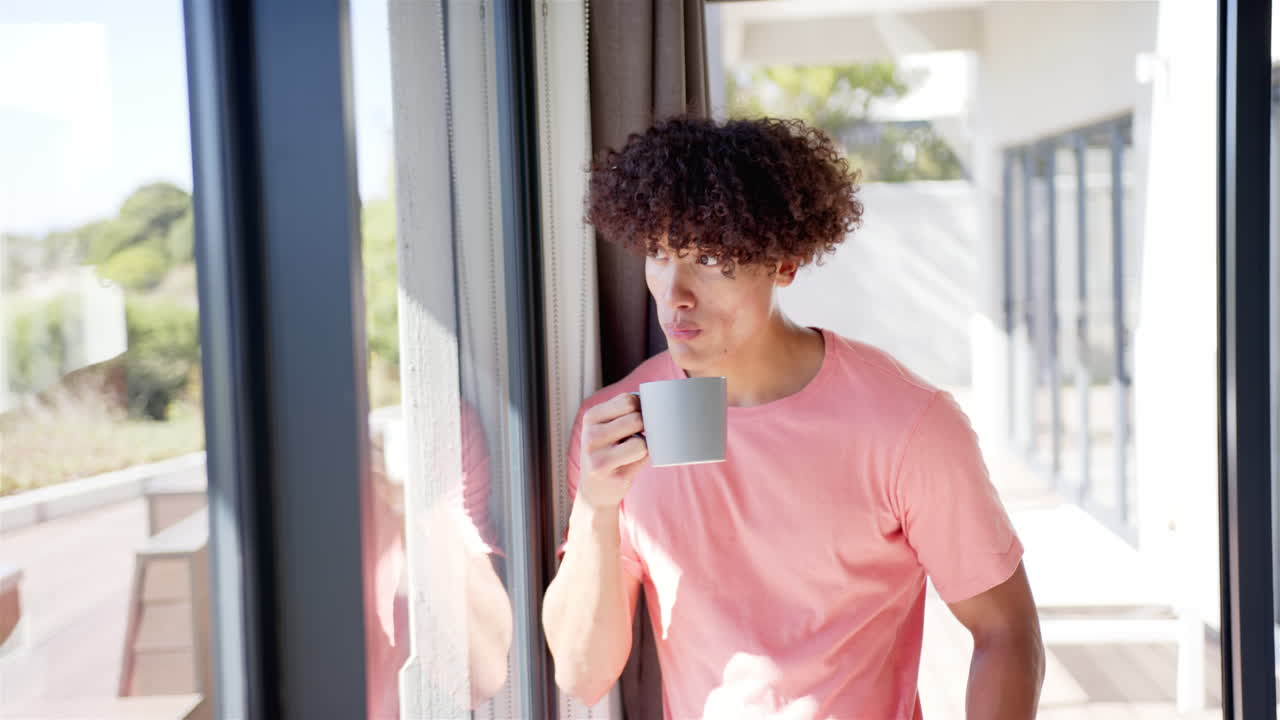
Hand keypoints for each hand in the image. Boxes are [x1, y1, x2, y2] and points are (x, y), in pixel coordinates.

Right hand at [577, 393, 647, 508]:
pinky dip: (644, 459)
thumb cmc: (607, 451)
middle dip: (644, 426)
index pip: (627, 400)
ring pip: (641, 442)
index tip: (639, 417)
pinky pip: (643, 459)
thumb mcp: (605, 427)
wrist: (594, 490)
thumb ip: (623, 412)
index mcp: (591, 417)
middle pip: (637, 419)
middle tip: (636, 436)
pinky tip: (630, 463)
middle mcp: (591, 436)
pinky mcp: (614, 476)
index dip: (641, 407)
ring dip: (644, 445)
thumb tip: (657, 403)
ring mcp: (600, 458)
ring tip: (631, 451)